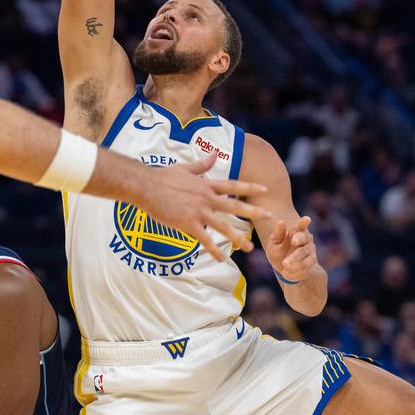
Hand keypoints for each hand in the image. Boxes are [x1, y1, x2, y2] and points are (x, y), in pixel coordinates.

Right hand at [129, 153, 268, 262]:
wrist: (146, 186)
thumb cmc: (162, 176)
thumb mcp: (184, 168)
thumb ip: (201, 165)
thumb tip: (212, 154)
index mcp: (206, 185)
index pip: (233, 186)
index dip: (250, 188)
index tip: (265, 190)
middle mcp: (206, 198)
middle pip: (234, 206)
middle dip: (253, 212)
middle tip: (269, 216)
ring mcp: (198, 211)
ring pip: (223, 226)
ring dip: (237, 237)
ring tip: (250, 247)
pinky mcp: (187, 224)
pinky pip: (204, 239)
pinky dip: (214, 250)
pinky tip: (222, 259)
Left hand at [268, 216, 317, 281]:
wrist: (283, 268)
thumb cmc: (278, 251)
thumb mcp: (274, 243)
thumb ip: (278, 234)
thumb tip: (281, 222)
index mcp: (297, 231)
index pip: (301, 225)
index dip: (304, 222)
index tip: (307, 219)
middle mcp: (306, 240)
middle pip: (304, 238)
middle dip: (299, 240)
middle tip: (293, 242)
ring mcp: (310, 251)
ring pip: (305, 254)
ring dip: (295, 259)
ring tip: (284, 265)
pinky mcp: (311, 263)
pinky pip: (305, 266)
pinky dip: (295, 270)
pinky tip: (286, 273)